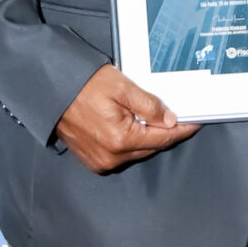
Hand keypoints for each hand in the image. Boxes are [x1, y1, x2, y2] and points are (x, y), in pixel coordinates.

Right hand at [54, 65, 200, 172]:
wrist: (51, 89)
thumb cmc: (83, 85)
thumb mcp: (122, 87)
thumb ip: (149, 106)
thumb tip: (170, 120)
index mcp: (120, 140)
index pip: (162, 138)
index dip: (181, 130)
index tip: (195, 123)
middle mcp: (111, 157)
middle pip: (151, 147)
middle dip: (164, 132)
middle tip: (175, 116)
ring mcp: (100, 162)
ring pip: (137, 152)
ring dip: (146, 138)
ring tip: (150, 118)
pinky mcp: (92, 161)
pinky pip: (121, 155)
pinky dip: (130, 143)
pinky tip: (131, 127)